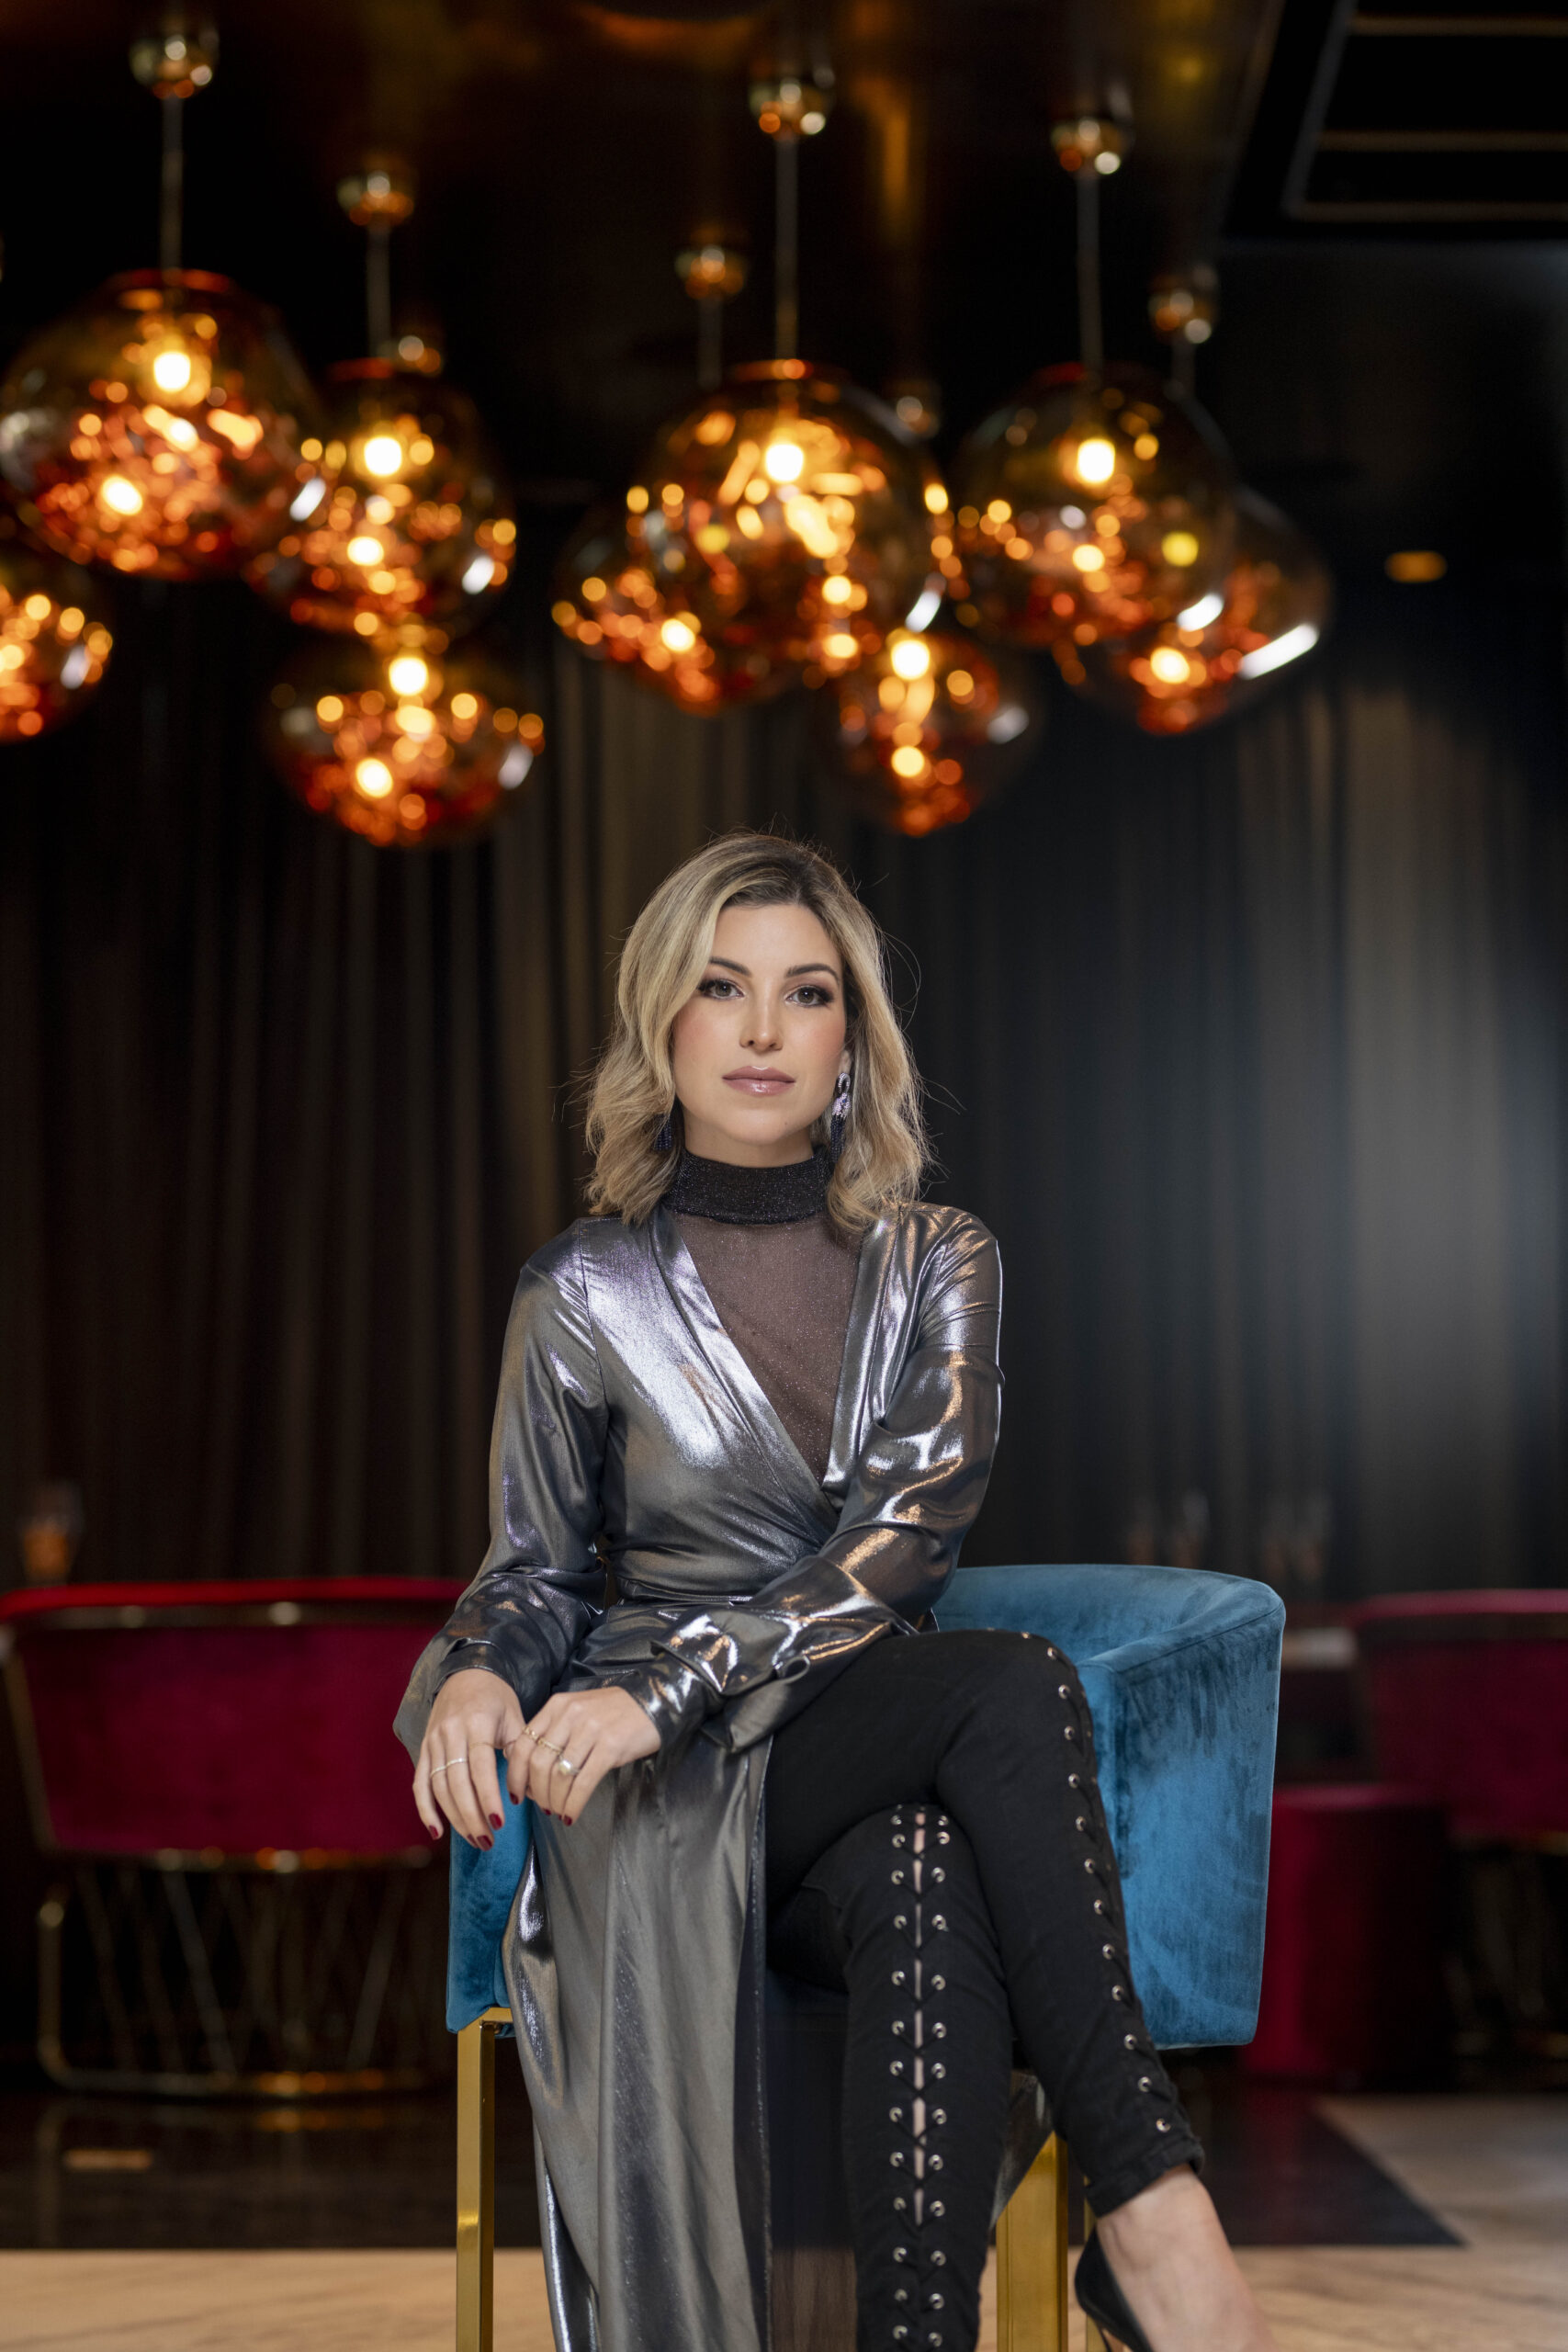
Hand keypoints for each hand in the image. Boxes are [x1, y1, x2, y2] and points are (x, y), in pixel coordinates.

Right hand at [415, 1668, 526, 1848]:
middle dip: (471, 1816)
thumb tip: (528, 1791)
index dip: (487, 1796)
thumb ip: (520, 1752)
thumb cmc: (497, 1698)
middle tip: (488, 1841)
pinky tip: (437, 1831)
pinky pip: (420, 1783)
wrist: (468, 1672)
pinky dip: (425, 1808)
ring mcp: (433, 1741)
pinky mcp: (423, 1748)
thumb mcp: (515, 1718)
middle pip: (456, 1782)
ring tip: (474, 1839)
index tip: (499, 1822)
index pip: (479, 1766)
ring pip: (438, 1786)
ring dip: (455, 1817)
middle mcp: (450, 1732)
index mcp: (477, 1722)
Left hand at [520, 1686, 658, 1825]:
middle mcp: (570, 1716)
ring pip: (559, 1776)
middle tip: (541, 1806)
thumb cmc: (614, 1712)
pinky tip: (571, 1815)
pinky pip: (583, 1784)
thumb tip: (531, 1770)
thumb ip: (555, 1731)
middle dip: (536, 1792)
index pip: (524, 1744)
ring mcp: (590, 1731)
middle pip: (538, 1763)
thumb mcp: (578, 1711)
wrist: (653, 1702)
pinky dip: (573, 1804)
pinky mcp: (610, 1747)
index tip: (517, 1794)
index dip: (516, 1774)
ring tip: (558, 1810)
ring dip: (554, 1801)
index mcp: (557, 1706)